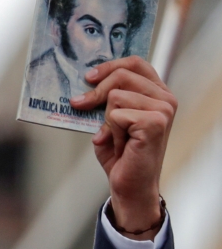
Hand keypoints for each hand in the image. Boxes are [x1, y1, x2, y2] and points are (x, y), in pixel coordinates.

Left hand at [69, 57, 176, 239]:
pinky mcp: (155, 123)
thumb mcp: (111, 119)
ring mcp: (163, 110)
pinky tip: (121, 145)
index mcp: (157, 93)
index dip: (109, 66)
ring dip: (107, 120)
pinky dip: (111, 132)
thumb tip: (86, 81)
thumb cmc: (121, 154)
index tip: (89, 78)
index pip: (135, 63)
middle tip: (82, 105)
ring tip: (117, 137)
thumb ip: (107, 98)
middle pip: (121, 75)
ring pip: (115, 96)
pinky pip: (116, 115)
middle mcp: (165, 99)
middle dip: (96, 93)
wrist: (129, 184)